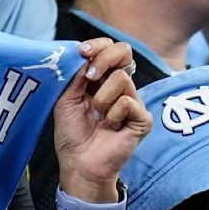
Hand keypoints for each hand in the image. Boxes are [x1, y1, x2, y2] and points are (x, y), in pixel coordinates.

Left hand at [53, 39, 150, 203]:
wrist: (79, 163)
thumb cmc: (72, 133)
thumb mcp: (66, 98)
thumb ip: (76, 75)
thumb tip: (84, 54)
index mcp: (102, 79)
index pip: (109, 49)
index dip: (98, 45)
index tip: (82, 52)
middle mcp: (120, 86)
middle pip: (124, 52)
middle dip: (104, 59)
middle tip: (89, 77)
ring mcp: (133, 102)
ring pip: (122, 78)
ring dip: (102, 97)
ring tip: (97, 114)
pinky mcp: (142, 119)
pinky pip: (128, 102)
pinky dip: (113, 113)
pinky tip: (109, 126)